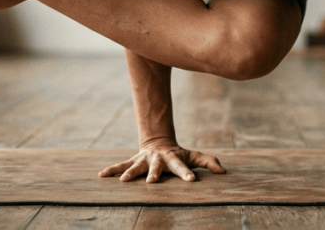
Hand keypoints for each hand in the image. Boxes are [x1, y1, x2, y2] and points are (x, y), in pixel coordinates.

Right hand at [98, 140, 225, 182]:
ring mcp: (143, 160)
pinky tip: (101, 175)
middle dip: (154, 174)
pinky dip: (111, 170)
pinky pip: (120, 165)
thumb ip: (208, 162)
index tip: (192, 180)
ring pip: (135, 166)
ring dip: (129, 173)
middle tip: (151, 182)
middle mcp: (157, 159)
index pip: (182, 167)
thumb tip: (223, 171)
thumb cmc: (179, 154)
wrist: (158, 142)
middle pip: (156, 167)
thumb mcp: (194, 156)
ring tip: (122, 181)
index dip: (187, 173)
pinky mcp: (132, 161)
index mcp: (173, 159)